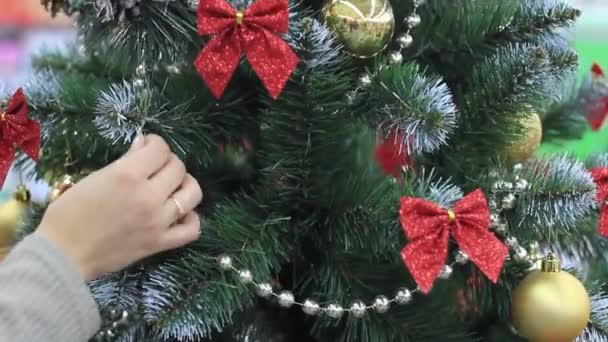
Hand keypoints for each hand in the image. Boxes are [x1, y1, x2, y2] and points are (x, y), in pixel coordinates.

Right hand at [35, 135, 202, 280]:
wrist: (63, 255)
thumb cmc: (68, 214)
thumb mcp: (94, 178)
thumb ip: (124, 161)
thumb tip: (144, 146)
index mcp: (128, 175)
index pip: (160, 149)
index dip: (155, 144)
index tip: (147, 148)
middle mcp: (148, 196)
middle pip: (178, 168)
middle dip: (168, 163)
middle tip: (156, 168)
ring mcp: (158, 221)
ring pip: (192, 193)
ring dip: (185, 186)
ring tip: (172, 188)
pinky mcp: (160, 243)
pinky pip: (192, 229)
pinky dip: (191, 220)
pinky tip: (180, 215)